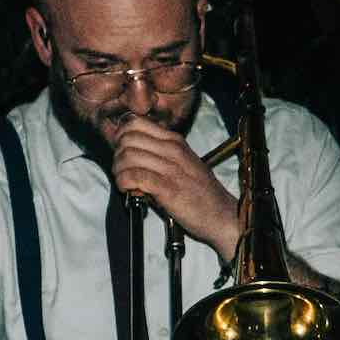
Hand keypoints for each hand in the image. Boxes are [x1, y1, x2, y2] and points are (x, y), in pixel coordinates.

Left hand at [108, 119, 240, 256]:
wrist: (222, 215)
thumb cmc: (202, 193)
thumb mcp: (185, 162)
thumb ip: (160, 154)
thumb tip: (130, 153)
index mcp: (175, 142)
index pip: (135, 124)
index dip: (120, 138)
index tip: (122, 153)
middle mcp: (172, 150)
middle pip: (127, 139)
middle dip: (117, 156)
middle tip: (123, 171)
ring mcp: (170, 168)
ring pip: (127, 157)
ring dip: (119, 172)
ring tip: (127, 183)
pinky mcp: (167, 188)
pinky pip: (133, 177)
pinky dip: (125, 184)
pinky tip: (131, 191)